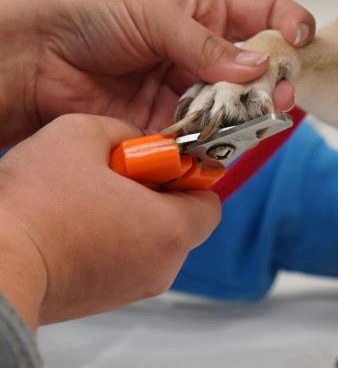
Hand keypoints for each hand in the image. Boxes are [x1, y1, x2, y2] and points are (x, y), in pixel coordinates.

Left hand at [0, 0, 315, 144]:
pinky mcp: (159, 128)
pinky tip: (218, 145)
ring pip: (231, 108)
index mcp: (203, 12)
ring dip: (246, 117)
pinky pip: (196, 140)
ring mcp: (180, 92)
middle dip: (274, 82)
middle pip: (255, 70)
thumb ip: (204, 43)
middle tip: (279, 96)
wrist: (25, 56)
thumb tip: (255, 64)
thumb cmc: (81, 11)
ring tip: (253, 122)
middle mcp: (198, 54)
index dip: (288, 25)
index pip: (262, 15)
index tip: (299, 40)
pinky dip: (211, 146)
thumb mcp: (151, 12)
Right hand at [0, 114, 220, 327]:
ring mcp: (129, 288)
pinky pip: (120, 258)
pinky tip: (71, 220)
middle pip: (179, 218)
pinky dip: (106, 237)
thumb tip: (134, 140)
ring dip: (127, 213)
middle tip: (116, 172)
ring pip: (148, 239)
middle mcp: (161, 266)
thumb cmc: (38, 204)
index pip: (209, 198)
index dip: (187, 172)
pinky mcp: (98, 299)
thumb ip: (125, 129)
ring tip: (86, 195)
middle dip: (154, 190)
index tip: (157, 158)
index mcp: (172, 229)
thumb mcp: (84, 132)